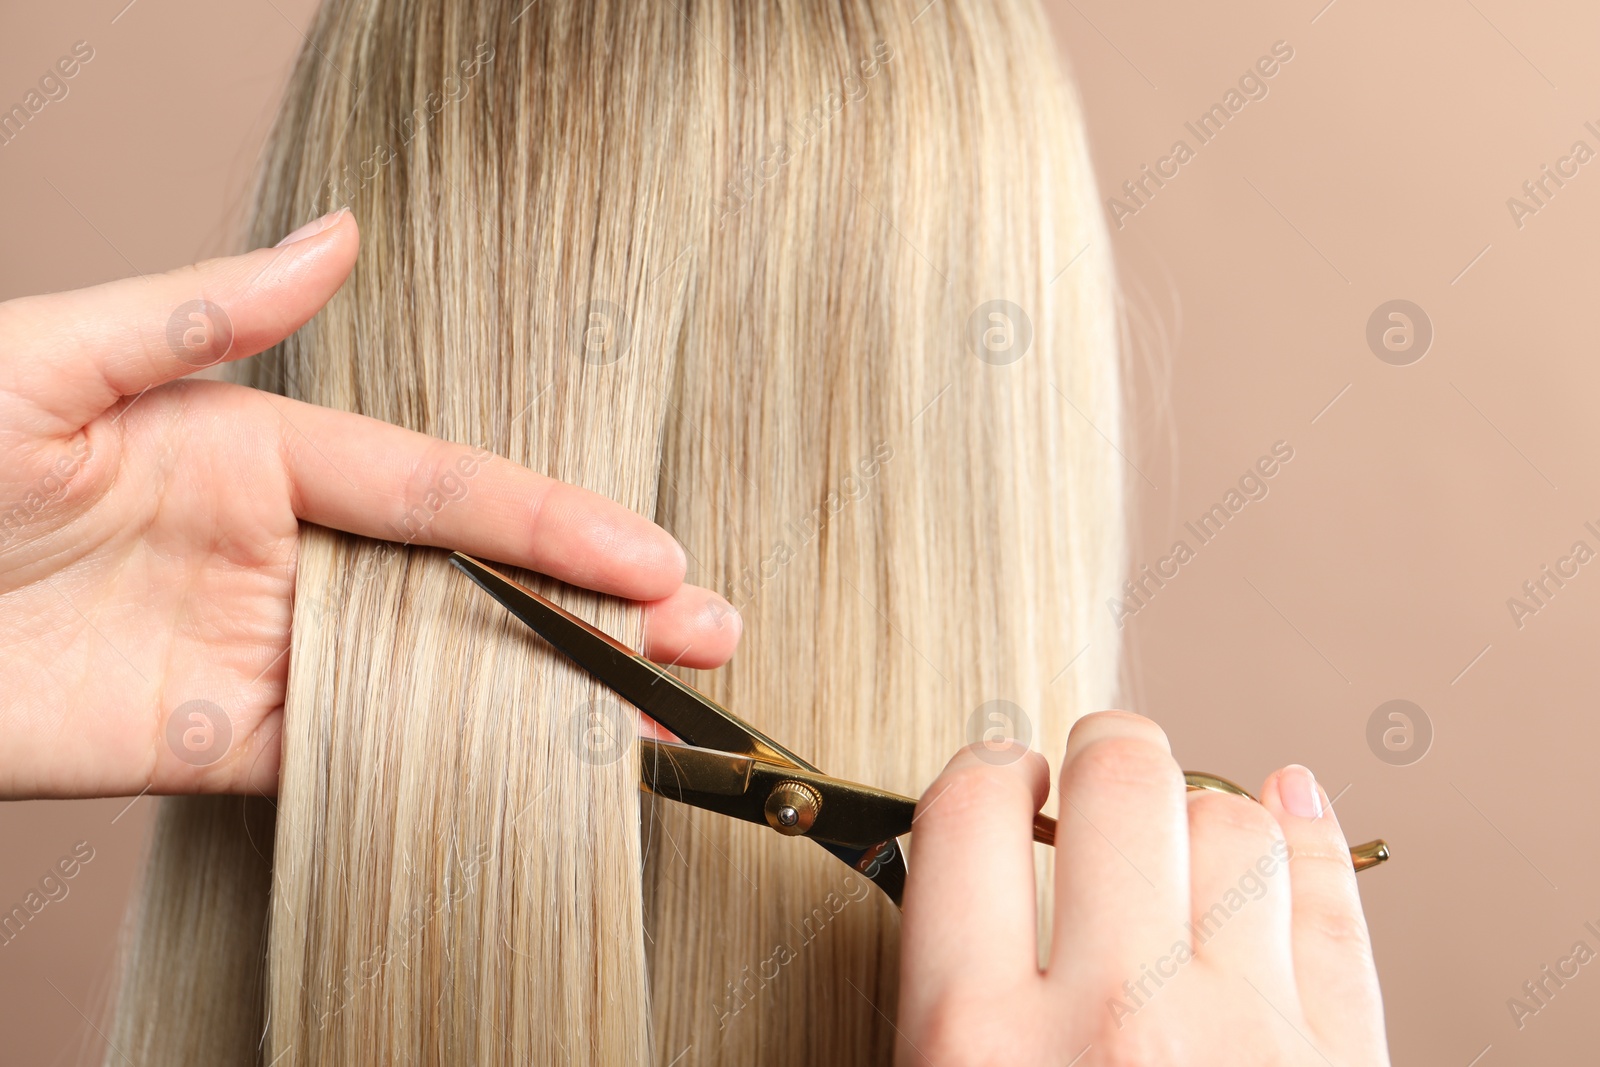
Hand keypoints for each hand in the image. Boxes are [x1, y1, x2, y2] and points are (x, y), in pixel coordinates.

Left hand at [0, 211, 739, 798]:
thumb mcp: (49, 362)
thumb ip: (201, 312)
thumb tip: (336, 240)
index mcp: (257, 450)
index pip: (438, 487)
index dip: (552, 519)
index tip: (650, 550)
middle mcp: (278, 551)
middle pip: (465, 583)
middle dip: (592, 608)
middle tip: (706, 631)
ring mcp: (253, 650)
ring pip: (430, 675)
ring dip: (545, 692)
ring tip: (655, 709)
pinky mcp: (208, 741)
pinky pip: (348, 755)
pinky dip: (444, 765)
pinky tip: (536, 768)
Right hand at [898, 710, 1386, 1064]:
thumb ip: (941, 1001)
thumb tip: (955, 881)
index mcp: (976, 1042)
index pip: (969, 815)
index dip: (986, 772)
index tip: (1004, 777)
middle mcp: (1115, 1022)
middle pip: (1119, 782)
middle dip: (1107, 752)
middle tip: (1103, 765)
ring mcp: (1245, 1039)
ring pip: (1237, 825)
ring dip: (1203, 815)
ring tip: (1182, 835)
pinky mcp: (1342, 1066)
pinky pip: (1331, 906)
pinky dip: (1307, 841)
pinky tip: (1288, 812)